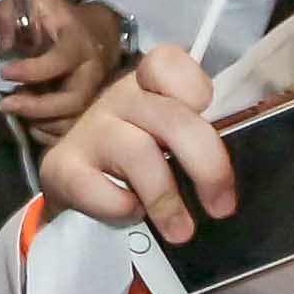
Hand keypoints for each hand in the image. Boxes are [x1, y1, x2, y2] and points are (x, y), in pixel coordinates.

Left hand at [0, 0, 127, 131]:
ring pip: (73, 120)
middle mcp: (92, 71)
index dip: (32, 70)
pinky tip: (31, 124)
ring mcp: (96, 93)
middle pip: (72, 100)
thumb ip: (9, 17)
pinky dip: (49, 134)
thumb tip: (4, 50)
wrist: (98, 30)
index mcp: (78, 42)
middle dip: (36, 107)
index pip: (60, 61)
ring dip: (41, 122)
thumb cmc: (58, 16)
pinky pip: (73, 131)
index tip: (4, 72)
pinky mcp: (93, 109)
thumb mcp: (31, 1)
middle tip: (6, 104)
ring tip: (17, 111)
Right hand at [38, 40, 237, 242]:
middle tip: (221, 206)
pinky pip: (103, 190)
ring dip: (166, 199)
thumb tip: (230, 176)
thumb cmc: (134, 156)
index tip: (206, 109)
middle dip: (207, 167)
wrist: (72, 182)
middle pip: (172, 119)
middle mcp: (118, 99)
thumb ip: (195, 137)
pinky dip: (124, 209)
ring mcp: (89, 131)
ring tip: (180, 231)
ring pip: (138, 153)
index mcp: (148, 85)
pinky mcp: (63, 167)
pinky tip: (130, 213)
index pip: (167, 62)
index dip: (191, 83)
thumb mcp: (165, 135)